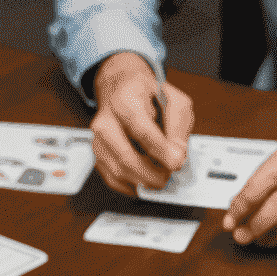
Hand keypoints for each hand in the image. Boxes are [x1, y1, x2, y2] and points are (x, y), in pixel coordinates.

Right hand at [90, 52, 194, 194]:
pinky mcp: (97, 156)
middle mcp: (105, 120)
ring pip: (119, 172)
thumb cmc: (147, 96)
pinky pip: (114, 180)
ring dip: (144, 181)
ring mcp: (98, 140)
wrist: (122, 90)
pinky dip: (133, 185)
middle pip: (126, 157)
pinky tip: (146, 179)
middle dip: (152, 173)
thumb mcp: (173, 100)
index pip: (141, 129)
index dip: (161, 150)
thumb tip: (177, 153)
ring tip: (160, 176)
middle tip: (169, 175)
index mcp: (124, 100)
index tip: (176, 162)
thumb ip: (178, 125)